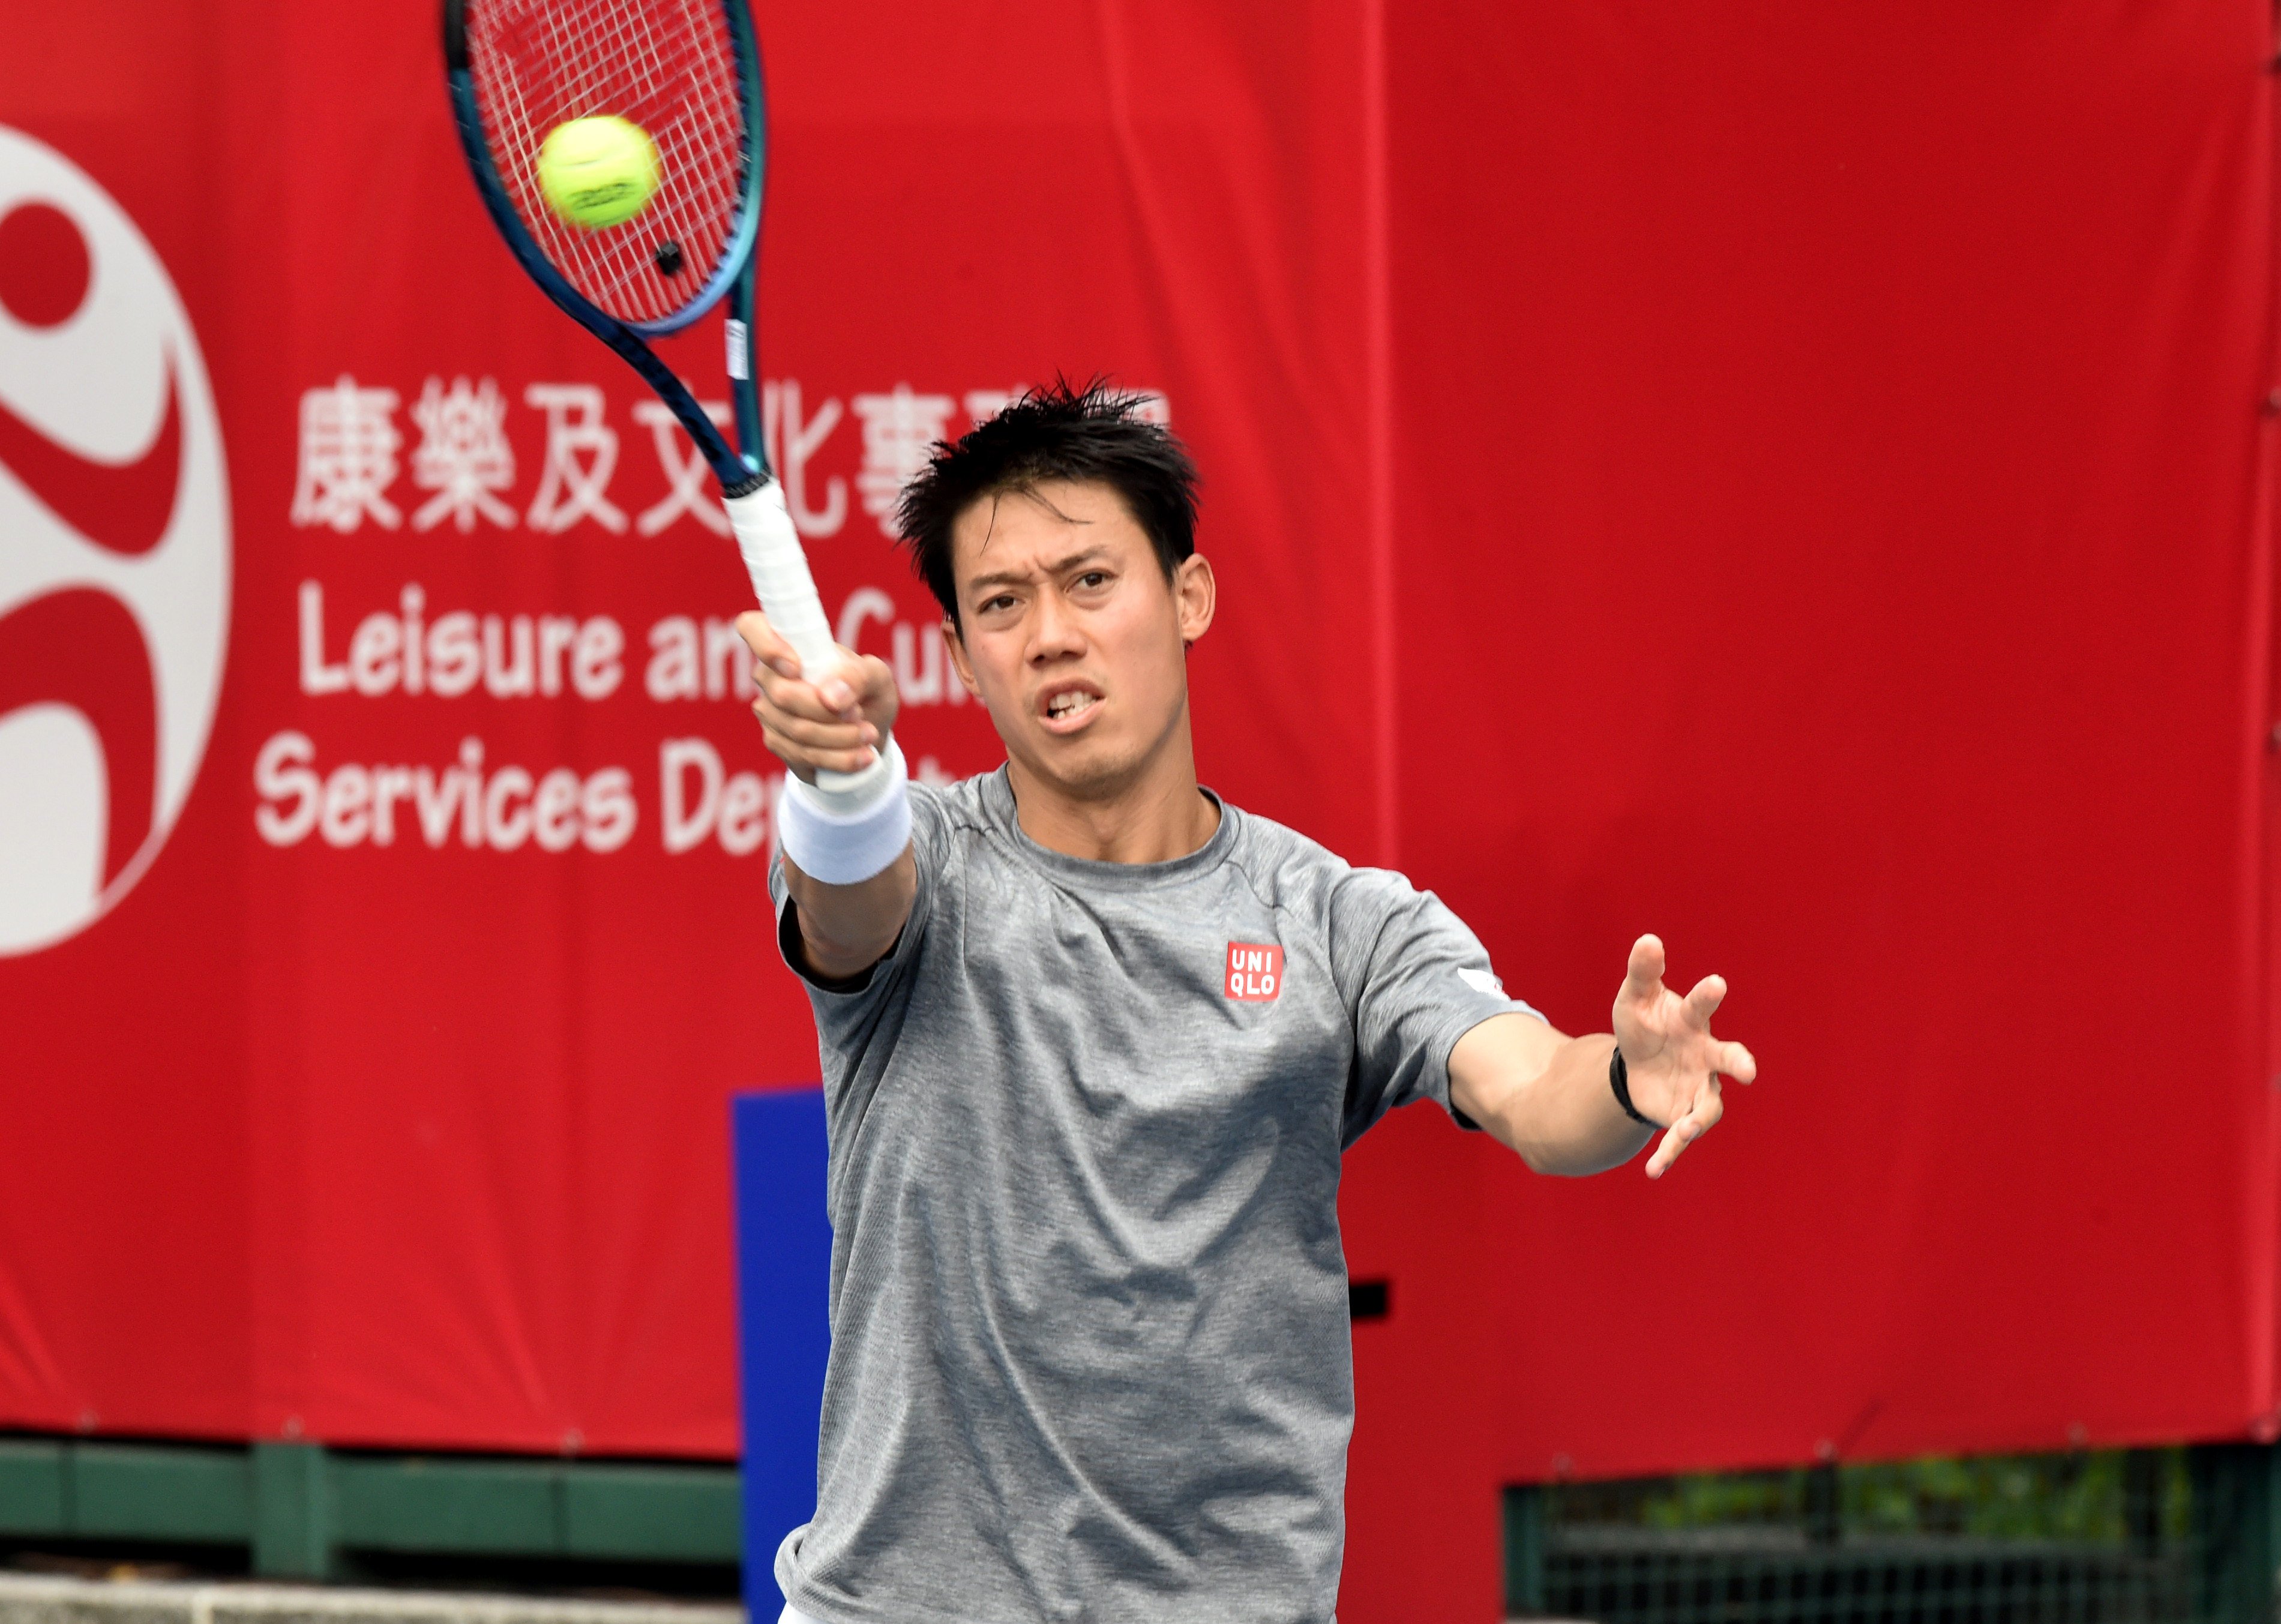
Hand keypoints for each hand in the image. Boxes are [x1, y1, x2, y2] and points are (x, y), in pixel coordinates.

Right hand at [735, 609, 898, 784]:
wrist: (869, 731)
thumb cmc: (867, 691)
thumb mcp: (877, 677)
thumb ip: (858, 677)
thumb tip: (831, 697)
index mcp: (789, 644)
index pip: (752, 627)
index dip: (766, 645)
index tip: (796, 668)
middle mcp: (770, 675)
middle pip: (784, 695)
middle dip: (829, 712)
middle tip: (860, 715)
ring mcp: (769, 710)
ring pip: (797, 729)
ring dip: (840, 738)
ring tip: (869, 736)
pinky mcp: (777, 741)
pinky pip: (801, 754)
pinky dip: (837, 758)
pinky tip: (861, 756)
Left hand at [1613, 934, 1756, 1177]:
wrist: (1636, 1063)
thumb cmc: (1644, 1023)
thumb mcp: (1634, 997)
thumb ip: (1643, 971)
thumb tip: (1647, 939)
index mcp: (1692, 1020)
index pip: (1702, 1003)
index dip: (1709, 993)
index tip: (1715, 982)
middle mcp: (1705, 1055)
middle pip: (1729, 1058)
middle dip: (1739, 1062)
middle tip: (1748, 1070)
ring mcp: (1699, 1086)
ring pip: (1708, 1107)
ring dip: (1696, 1120)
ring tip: (1681, 1132)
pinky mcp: (1684, 1113)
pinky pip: (1680, 1137)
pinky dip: (1669, 1154)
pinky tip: (1653, 1171)